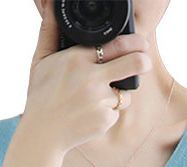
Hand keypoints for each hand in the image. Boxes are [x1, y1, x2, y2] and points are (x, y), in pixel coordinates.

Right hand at [22, 1, 152, 153]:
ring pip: (124, 93)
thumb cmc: (40, 96)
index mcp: (77, 59)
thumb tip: (51, 5)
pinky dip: (107, 113)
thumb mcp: (40, 60)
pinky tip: (90, 114)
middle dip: (144, 60)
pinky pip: (116, 112)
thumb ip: (49, 31)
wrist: (42, 134)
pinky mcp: (105, 119)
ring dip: (118, 94)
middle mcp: (91, 79)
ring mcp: (100, 100)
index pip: (116, 45)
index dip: (134, 43)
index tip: (142, 43)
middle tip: (146, 61)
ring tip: (95, 99)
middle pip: (134, 64)